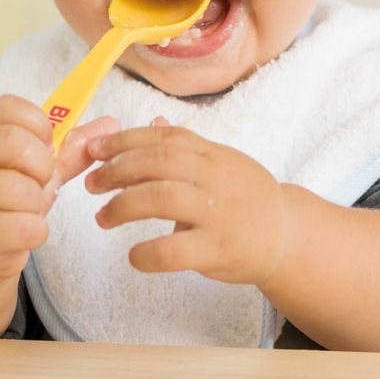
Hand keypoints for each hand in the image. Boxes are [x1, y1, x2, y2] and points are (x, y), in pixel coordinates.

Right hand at [0, 94, 117, 285]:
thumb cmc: (3, 204)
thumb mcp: (32, 171)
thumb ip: (70, 148)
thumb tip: (112, 124)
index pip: (7, 107)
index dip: (37, 124)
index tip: (44, 146)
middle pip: (14, 142)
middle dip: (42, 166)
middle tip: (39, 182)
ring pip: (19, 189)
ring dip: (36, 205)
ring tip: (25, 211)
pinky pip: (22, 226)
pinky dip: (34, 232)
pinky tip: (22, 233)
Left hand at [84, 118, 290, 286]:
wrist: (287, 237)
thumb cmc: (247, 200)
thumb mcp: (221, 164)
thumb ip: (187, 147)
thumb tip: (152, 123)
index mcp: (212, 154)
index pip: (163, 137)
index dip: (124, 140)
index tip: (94, 150)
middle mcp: (215, 177)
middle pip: (158, 162)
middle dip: (116, 170)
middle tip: (91, 184)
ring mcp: (217, 213)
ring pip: (161, 198)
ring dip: (123, 206)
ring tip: (103, 217)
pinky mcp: (218, 249)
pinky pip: (174, 249)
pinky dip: (146, 253)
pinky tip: (134, 256)